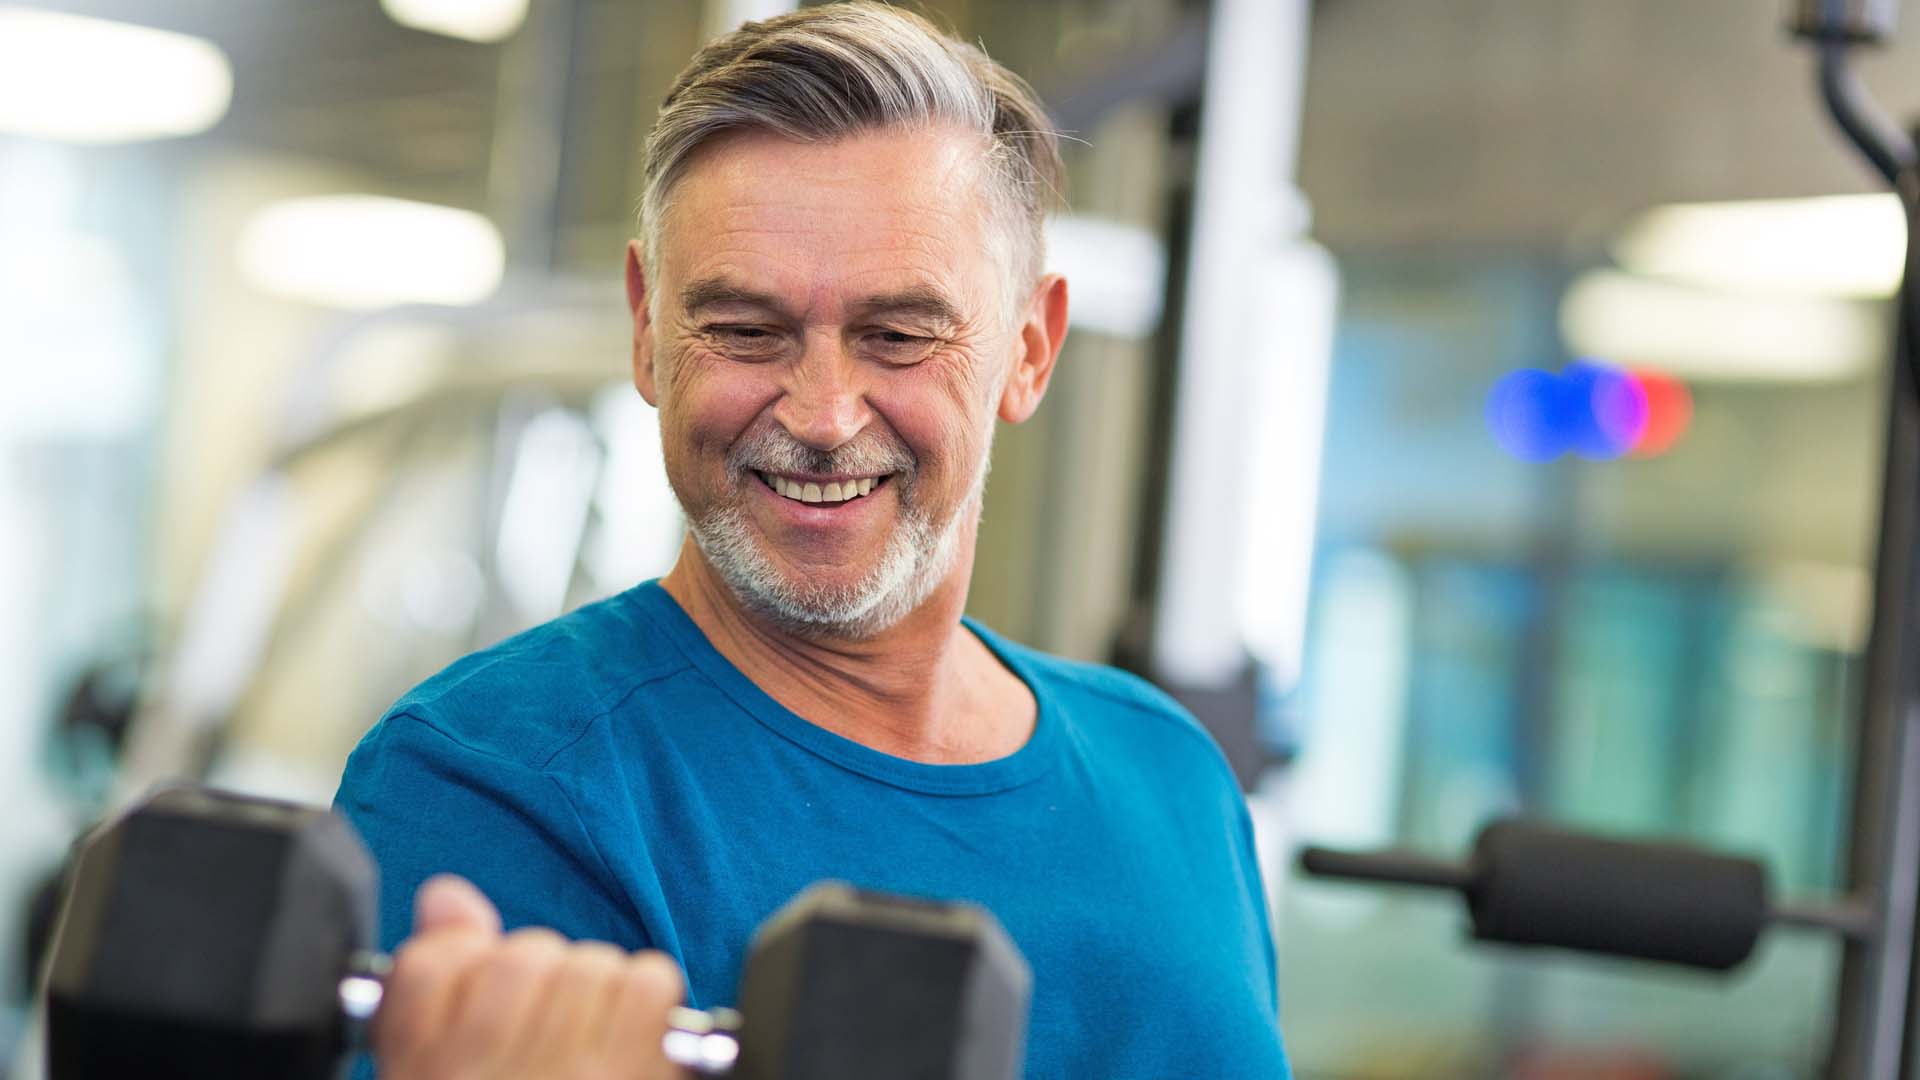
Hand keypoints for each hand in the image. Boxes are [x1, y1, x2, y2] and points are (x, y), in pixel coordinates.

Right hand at [375, 874, 690, 1079]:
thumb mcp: (437, 1069)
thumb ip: (435, 980)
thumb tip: (447, 897)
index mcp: (425, 1076)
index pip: (431, 964)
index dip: (468, 965)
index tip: (482, 999)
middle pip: (520, 956)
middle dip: (540, 977)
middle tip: (545, 1030)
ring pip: (587, 963)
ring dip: (595, 989)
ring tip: (587, 1038)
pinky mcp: (628, 1079)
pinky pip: (646, 982)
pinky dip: (644, 1001)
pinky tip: (627, 1040)